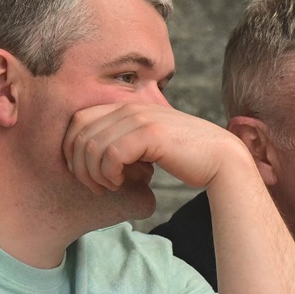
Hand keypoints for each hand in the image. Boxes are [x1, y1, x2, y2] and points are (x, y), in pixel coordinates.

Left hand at [62, 101, 248, 194]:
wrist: (221, 158)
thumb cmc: (186, 157)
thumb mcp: (149, 144)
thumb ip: (125, 140)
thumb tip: (95, 155)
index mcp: (127, 106)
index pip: (78, 120)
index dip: (72, 149)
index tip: (85, 173)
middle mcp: (130, 107)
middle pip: (80, 133)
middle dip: (78, 165)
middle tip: (94, 186)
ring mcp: (140, 118)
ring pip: (92, 146)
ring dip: (94, 173)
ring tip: (109, 187)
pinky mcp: (150, 134)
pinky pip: (111, 155)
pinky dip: (109, 174)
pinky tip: (120, 183)